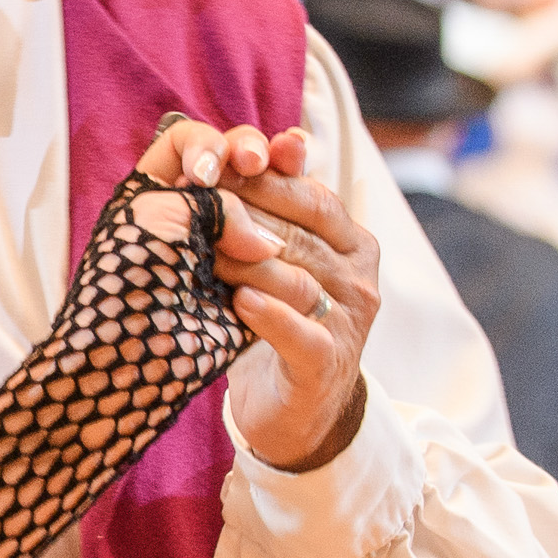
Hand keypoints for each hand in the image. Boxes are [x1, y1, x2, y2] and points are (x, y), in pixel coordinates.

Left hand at [145, 117, 378, 472]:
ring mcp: (349, 320)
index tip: (220, 159)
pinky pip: (300, 332)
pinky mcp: (327, 363)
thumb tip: (250, 144)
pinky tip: (238, 302)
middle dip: (247, 207)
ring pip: (297, 275)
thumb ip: (272, 207)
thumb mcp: (278, 259)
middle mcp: (358, 275)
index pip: (310, 192)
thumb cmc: (277, 321)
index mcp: (351, 240)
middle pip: (302, 228)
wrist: (292, 413)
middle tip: (199, 195)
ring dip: (247, 259)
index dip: (266, 172)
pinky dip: (270, 315)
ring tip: (203, 248)